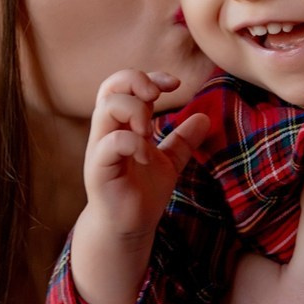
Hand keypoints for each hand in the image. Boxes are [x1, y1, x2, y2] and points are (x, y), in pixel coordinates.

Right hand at [83, 70, 209, 240]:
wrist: (130, 227)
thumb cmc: (143, 192)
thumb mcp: (170, 161)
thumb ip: (183, 140)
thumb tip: (204, 117)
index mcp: (121, 124)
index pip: (124, 84)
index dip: (148, 76)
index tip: (174, 83)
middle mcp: (106, 131)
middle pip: (109, 87)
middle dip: (136, 82)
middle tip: (157, 96)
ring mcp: (100, 149)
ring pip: (106, 108)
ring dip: (134, 110)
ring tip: (150, 131)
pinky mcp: (98, 169)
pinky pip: (110, 143)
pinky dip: (132, 142)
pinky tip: (146, 154)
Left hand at [218, 176, 303, 303]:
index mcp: (230, 262)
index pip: (249, 205)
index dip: (274, 181)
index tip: (298, 157)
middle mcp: (221, 286)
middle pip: (253, 235)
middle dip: (277, 214)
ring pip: (257, 266)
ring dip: (277, 249)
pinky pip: (261, 295)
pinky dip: (277, 281)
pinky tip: (297, 280)